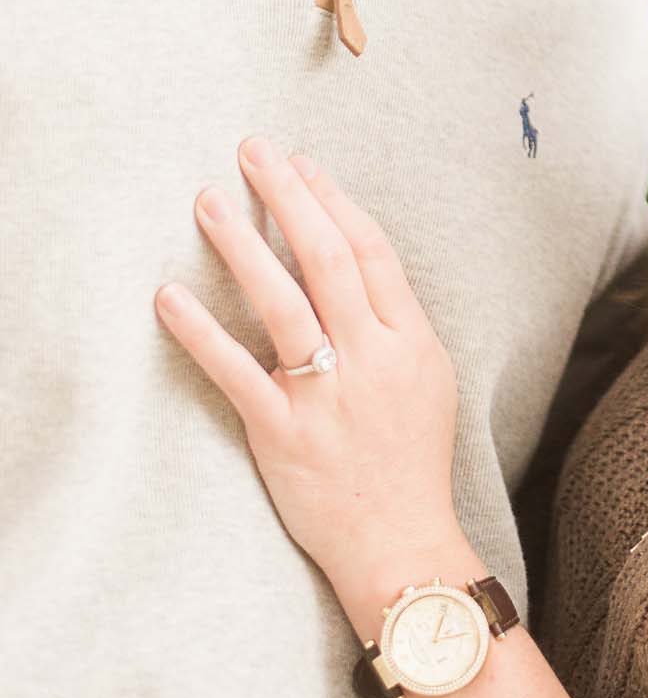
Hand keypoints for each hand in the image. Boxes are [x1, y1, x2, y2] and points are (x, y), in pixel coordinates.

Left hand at [155, 138, 463, 598]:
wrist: (400, 545)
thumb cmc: (411, 459)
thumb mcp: (428, 377)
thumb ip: (395, 321)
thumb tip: (354, 259)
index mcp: (410, 341)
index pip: (371, 252)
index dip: (335, 201)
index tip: (302, 163)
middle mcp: (370, 359)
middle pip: (327, 260)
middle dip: (290, 197)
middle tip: (254, 152)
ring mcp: (325, 397)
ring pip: (282, 304)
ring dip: (242, 246)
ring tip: (209, 201)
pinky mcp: (281, 434)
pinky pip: (235, 372)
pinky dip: (200, 332)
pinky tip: (170, 295)